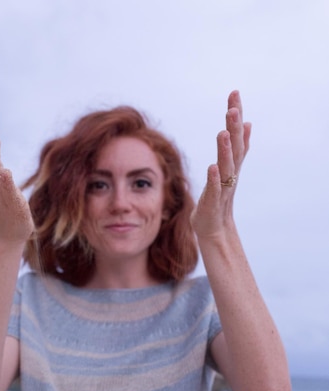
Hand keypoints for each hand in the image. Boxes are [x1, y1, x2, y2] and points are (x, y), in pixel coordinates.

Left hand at [191, 90, 251, 239]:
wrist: (214, 229)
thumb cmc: (217, 198)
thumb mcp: (227, 169)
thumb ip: (237, 148)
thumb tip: (247, 124)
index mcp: (231, 164)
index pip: (236, 135)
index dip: (236, 115)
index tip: (234, 93)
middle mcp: (230, 173)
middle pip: (234, 147)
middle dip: (234, 127)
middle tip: (233, 106)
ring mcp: (222, 188)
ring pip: (226, 166)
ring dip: (225, 150)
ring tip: (223, 132)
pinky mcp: (213, 203)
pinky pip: (215, 189)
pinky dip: (214, 178)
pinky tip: (212, 167)